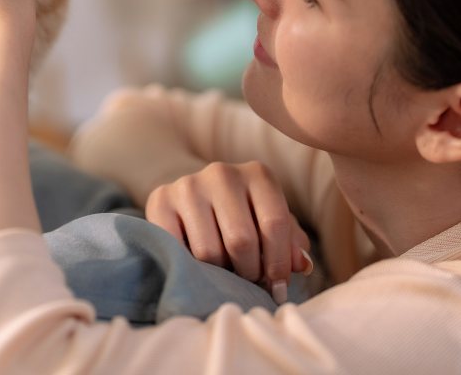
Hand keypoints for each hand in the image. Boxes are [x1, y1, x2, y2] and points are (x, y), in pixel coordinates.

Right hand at [146, 160, 312, 302]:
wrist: (195, 197)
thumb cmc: (242, 216)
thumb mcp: (270, 222)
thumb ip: (291, 242)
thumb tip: (301, 264)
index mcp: (258, 174)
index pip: (274, 225)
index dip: (278, 264)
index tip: (278, 286)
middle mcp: (222, 173)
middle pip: (241, 240)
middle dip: (249, 272)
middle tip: (248, 280)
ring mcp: (188, 185)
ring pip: (208, 251)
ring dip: (220, 273)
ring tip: (225, 271)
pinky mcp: (159, 200)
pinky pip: (177, 249)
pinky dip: (191, 266)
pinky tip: (199, 264)